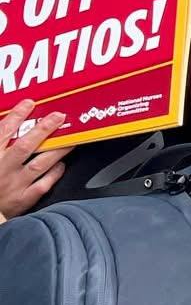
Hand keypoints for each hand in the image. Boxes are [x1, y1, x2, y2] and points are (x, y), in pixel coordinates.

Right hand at [0, 100, 70, 216]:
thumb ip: (0, 143)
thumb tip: (8, 128)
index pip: (2, 132)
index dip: (16, 116)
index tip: (29, 104)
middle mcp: (2, 169)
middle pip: (25, 145)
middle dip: (43, 129)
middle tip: (58, 117)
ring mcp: (14, 185)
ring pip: (39, 164)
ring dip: (56, 150)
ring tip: (70, 139)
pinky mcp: (22, 200)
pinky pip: (43, 185)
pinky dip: (54, 174)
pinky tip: (62, 165)